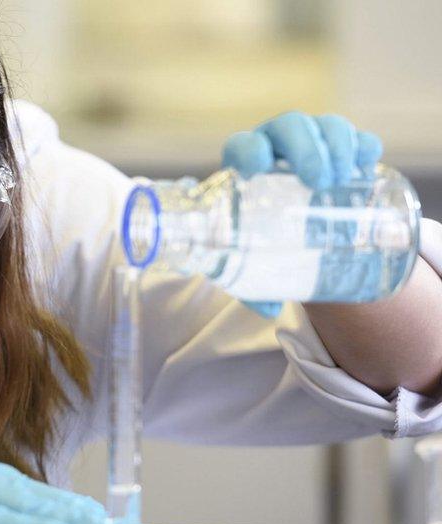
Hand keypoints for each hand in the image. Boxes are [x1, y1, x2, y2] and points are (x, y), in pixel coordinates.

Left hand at [221, 112, 383, 316]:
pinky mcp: (341, 150)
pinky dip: (364, 145)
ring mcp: (311, 144)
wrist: (292, 223)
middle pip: (289, 128)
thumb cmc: (261, 235)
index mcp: (246, 166)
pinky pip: (355, 137)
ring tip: (345, 176)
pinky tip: (368, 160)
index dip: (248, 150)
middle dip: (306, 148)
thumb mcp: (249, 257)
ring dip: (338, 143)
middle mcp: (277, 147)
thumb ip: (249, 281)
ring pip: (324, 127)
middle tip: (320, 180)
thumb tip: (267, 310)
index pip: (242, 146)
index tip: (257, 167)